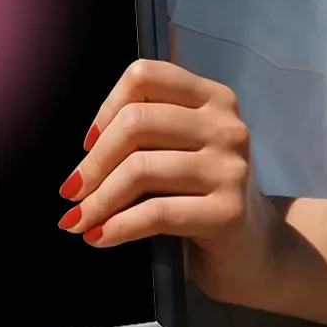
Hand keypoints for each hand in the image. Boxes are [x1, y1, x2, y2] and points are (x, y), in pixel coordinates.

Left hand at [57, 58, 288, 309]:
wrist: (255, 249)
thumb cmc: (203, 195)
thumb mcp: (182, 150)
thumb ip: (147, 133)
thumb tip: (86, 148)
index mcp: (212, 98)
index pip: (145, 76)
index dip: (106, 108)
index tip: (89, 143)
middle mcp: (226, 126)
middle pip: (136, 122)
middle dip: (93, 163)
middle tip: (72, 191)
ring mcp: (231, 168)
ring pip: (140, 169)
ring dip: (98, 201)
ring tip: (78, 220)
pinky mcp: (229, 211)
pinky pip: (156, 213)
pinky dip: (117, 226)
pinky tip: (99, 236)